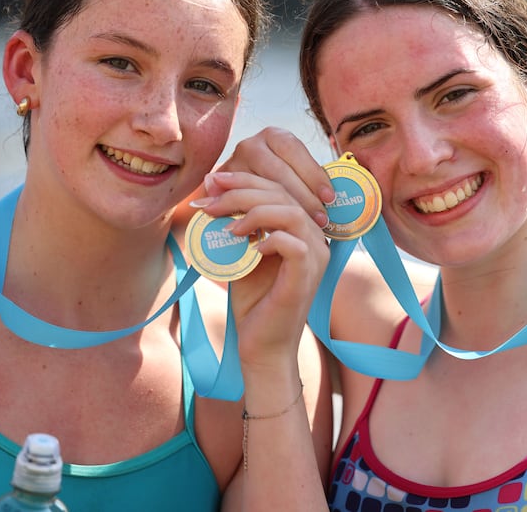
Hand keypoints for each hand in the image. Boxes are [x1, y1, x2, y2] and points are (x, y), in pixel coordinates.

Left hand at [193, 168, 329, 373]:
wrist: (262, 346)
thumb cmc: (253, 302)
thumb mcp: (240, 252)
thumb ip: (233, 219)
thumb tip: (212, 183)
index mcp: (302, 230)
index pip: (281, 187)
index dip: (247, 179)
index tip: (214, 182)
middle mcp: (315, 240)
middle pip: (285, 194)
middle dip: (243, 190)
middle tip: (211, 200)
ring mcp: (315, 258)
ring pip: (291, 212)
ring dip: (253, 210)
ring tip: (228, 225)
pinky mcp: (306, 277)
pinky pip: (294, 244)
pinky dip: (268, 238)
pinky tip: (247, 247)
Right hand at [218, 127, 334, 228]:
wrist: (237, 196)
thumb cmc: (276, 186)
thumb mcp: (293, 174)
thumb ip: (310, 180)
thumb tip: (340, 197)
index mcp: (274, 136)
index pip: (295, 150)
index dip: (313, 173)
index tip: (330, 198)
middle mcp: (251, 144)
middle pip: (279, 170)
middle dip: (303, 196)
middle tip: (321, 219)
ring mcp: (233, 163)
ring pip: (261, 186)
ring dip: (284, 208)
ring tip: (302, 226)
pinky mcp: (220, 185)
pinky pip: (243, 200)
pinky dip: (261, 215)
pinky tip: (277, 229)